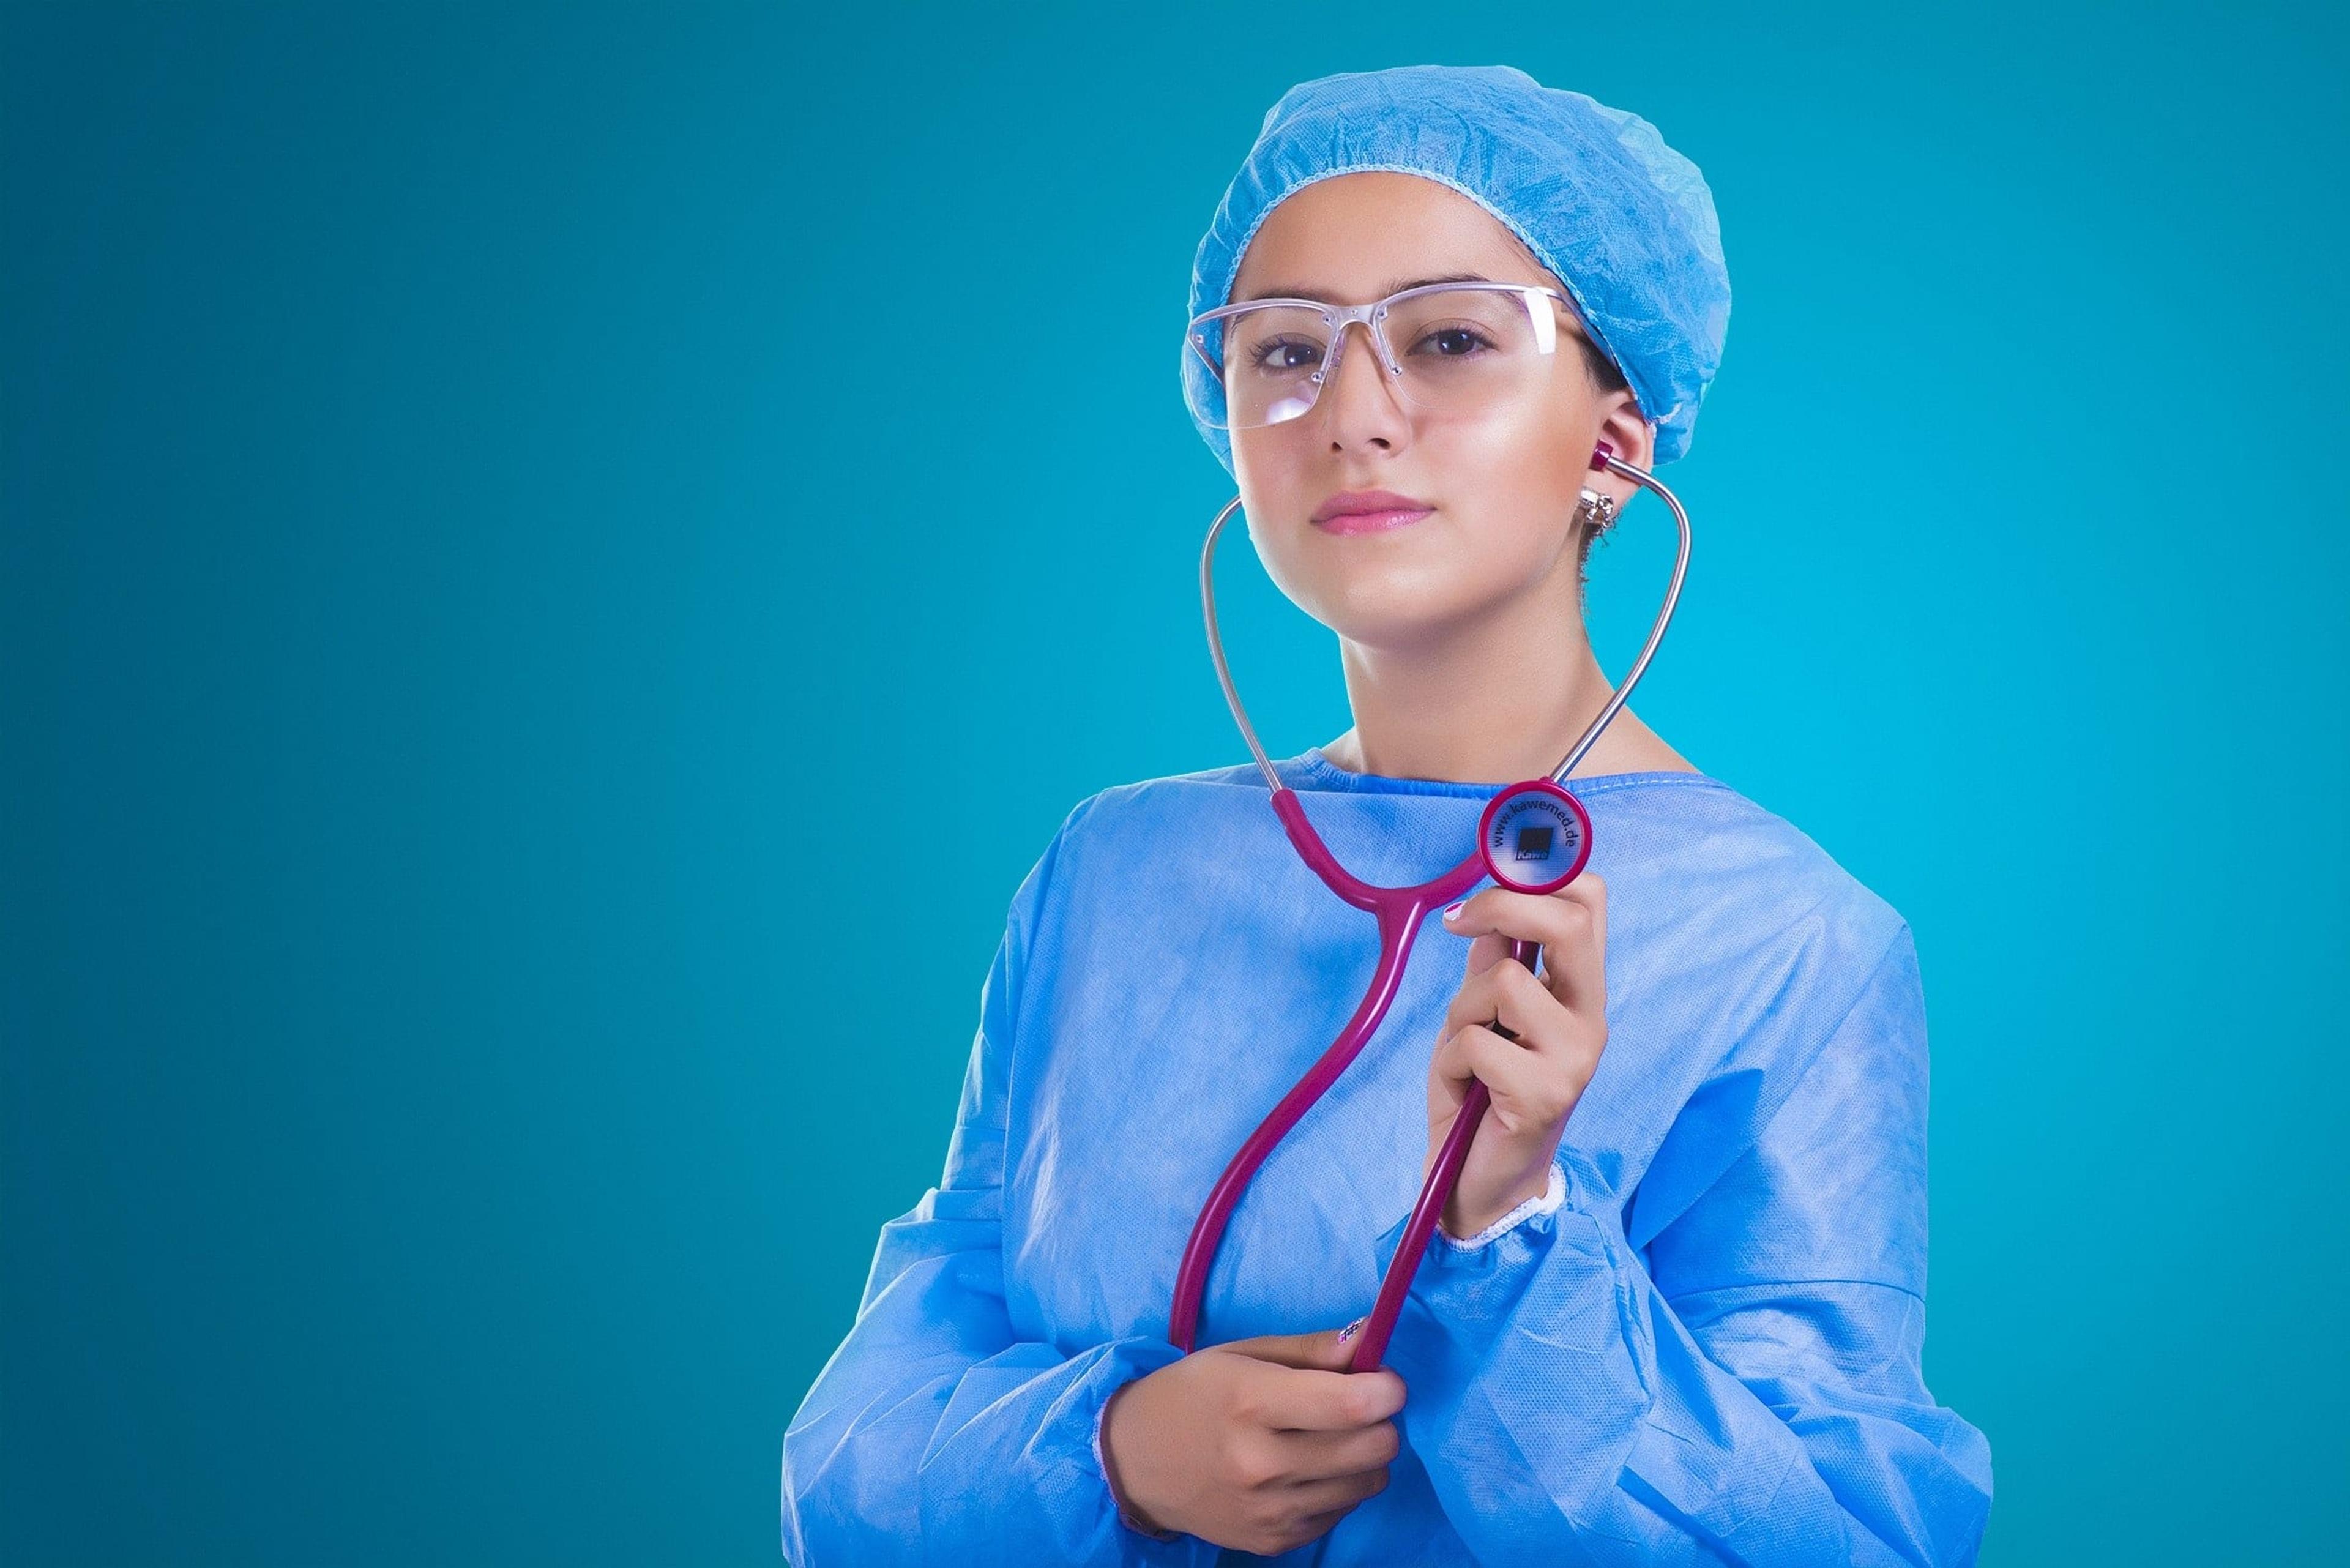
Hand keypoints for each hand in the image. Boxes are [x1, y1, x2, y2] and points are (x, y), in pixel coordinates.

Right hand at [1100, 1325, 1404, 1554]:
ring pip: (1368, 1483)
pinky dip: (1337, 1489)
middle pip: (1374, 1448)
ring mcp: (1269, 1511)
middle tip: (1357, 1408)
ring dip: (1364, 1457)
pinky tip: (1304, 1470)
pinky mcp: (1274, 1542)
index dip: (1387, 1389)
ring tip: (1328, 1439)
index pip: (1352, 1405)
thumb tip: (1372, 1336)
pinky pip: (1341, 1512)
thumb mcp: (1242, 1355)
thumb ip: (1312, 1349)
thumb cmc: (1192, 1395)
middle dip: (1381, 1422)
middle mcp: (1262, 1464)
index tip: (1383, 1380)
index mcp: (1252, 1403)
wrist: (1134, 1463)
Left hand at [1430, 873, 1608, 1236]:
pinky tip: (1463, 1091)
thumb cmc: (1480, 1097)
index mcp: (1580, 991)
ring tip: (1464, 1051)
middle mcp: (1591, 1018)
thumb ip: (1490, 965)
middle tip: (1455, 923)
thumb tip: (1481, 910)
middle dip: (1500, 907)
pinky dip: (1449, 1061)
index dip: (1542, 869)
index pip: (1590, 901)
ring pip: (1503, 980)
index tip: (1487, 877)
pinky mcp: (1547, 1094)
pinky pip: (1475, 1041)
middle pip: (1568, 921)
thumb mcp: (1479, 1017)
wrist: (1482, 1185)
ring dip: (1460, 1010)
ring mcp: (1575, 1056)